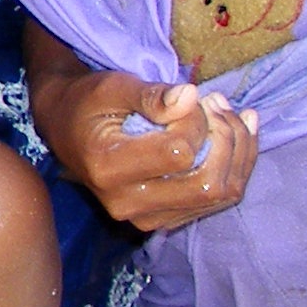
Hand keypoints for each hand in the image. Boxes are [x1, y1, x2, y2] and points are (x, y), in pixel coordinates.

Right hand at [33, 66, 256, 231]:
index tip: (190, 96)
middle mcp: (126, 203)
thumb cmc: (89, 103)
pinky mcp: (165, 220)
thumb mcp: (111, 86)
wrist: (67, 130)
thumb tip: (191, 97)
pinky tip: (236, 133)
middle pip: (207, 184)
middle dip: (227, 137)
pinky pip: (219, 201)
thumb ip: (150, 94)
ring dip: (239, 151)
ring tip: (229, 115)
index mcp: (108, 168)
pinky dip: (237, 166)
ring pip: (221, 194)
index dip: (196, 120)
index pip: (179, 153)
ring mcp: (147, 218)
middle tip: (217, 102)